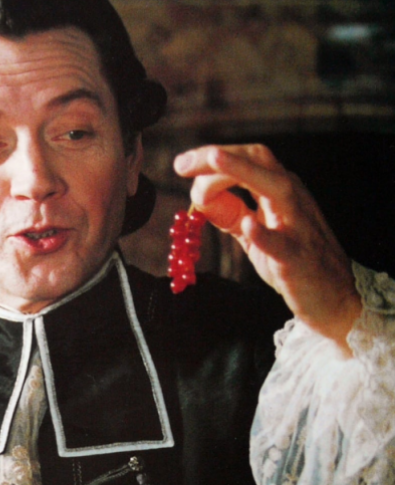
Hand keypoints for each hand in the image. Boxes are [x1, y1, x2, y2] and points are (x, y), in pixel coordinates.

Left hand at [173, 144, 361, 349]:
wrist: (332, 297)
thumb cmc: (292, 260)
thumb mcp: (255, 232)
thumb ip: (230, 213)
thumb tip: (199, 198)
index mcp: (279, 191)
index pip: (249, 159)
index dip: (214, 157)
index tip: (182, 163)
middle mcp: (291, 199)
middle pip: (260, 161)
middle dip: (220, 157)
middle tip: (183, 164)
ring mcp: (298, 226)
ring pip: (276, 188)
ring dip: (242, 171)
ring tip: (214, 161)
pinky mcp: (299, 258)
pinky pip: (283, 243)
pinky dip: (265, 232)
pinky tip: (248, 223)